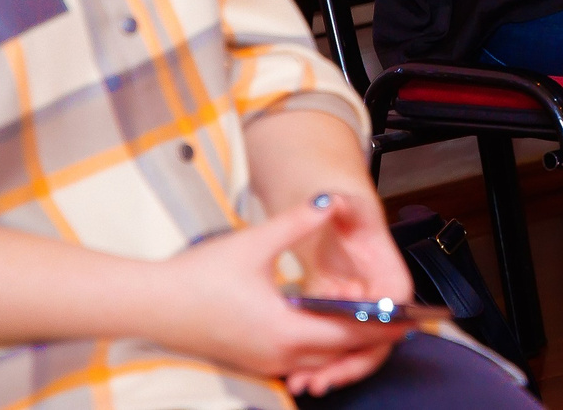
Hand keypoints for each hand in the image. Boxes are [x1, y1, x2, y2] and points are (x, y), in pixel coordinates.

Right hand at [152, 198, 414, 393]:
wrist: (152, 305)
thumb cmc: (199, 277)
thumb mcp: (255, 243)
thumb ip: (297, 221)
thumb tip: (330, 201)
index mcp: (285, 330)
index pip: (349, 334)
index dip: (383, 326)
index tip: (411, 318)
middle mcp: (279, 354)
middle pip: (340, 353)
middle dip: (371, 337)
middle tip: (402, 320)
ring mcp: (265, 362)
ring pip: (320, 360)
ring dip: (345, 343)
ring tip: (371, 320)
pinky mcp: (253, 361)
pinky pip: (300, 360)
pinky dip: (321, 348)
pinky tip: (328, 325)